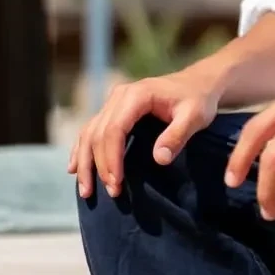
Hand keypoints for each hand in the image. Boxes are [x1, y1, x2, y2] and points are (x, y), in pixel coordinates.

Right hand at [68, 67, 223, 199]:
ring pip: (89, 133)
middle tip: (111, 192)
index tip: (116, 183)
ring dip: (85, 162)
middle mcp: (120, 95)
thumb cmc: (199, 99)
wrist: (200, 82)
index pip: (114, 129)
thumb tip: (159, 159)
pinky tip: (74, 168)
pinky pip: (91, 129)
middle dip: (99, 166)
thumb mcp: (195, 116)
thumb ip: (178, 135)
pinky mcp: (114, 108)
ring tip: (87, 191)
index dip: (111, 158)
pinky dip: (81, 150)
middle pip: (98, 133)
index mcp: (138, 94)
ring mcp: (114, 101)